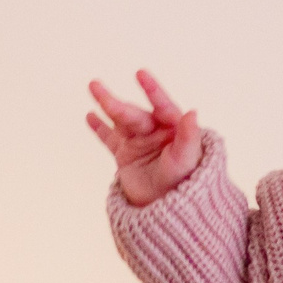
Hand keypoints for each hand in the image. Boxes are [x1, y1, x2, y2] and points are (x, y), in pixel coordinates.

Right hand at [87, 71, 204, 206]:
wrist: (169, 208)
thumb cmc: (186, 181)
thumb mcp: (188, 158)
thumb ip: (189, 136)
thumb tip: (192, 112)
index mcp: (173, 128)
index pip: (162, 105)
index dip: (152, 90)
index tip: (140, 74)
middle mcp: (155, 131)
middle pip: (134, 115)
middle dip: (116, 104)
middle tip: (97, 89)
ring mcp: (138, 141)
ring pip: (120, 120)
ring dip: (106, 104)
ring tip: (93, 86)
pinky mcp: (125, 154)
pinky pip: (109, 138)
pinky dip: (99, 128)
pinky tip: (90, 116)